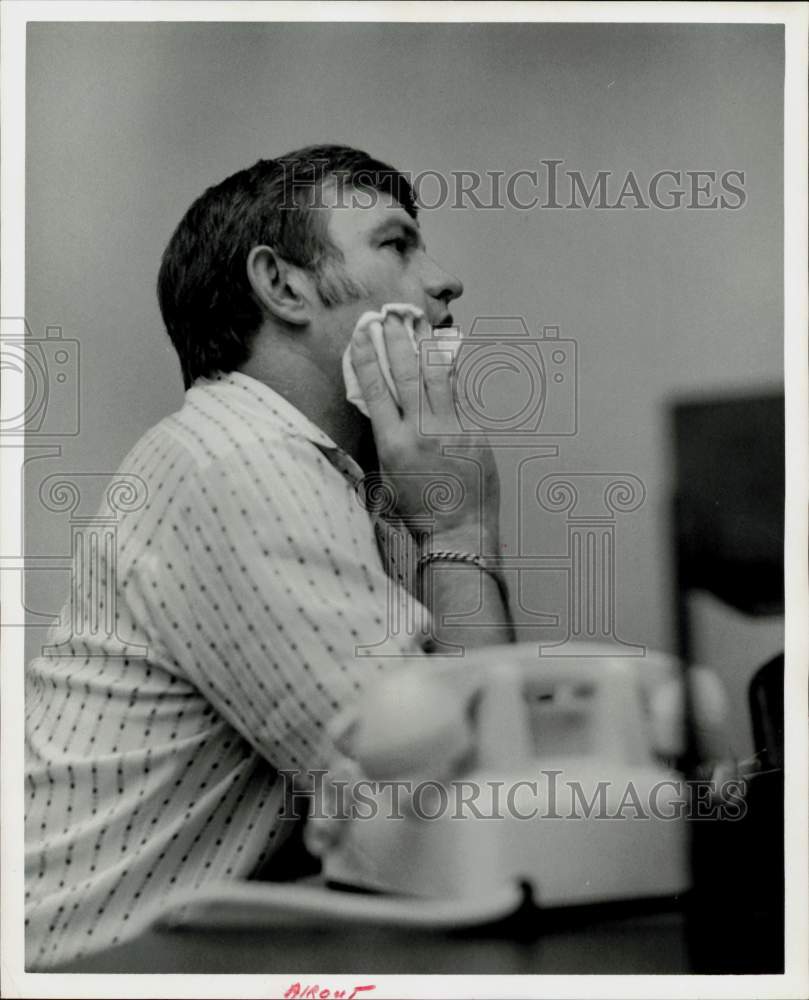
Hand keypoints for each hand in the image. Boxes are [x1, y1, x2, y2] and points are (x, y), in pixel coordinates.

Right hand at [349, 307, 499, 546]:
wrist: (459, 533)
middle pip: (406, 374)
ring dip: (425, 345)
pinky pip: (459, 396)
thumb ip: (384, 442)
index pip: (375, 390)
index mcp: (393, 444)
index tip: (362, 334)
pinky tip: (444, 354)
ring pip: (436, 376)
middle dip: (396, 340)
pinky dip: (449, 374)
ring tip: (417, 322)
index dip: (367, 358)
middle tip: (389, 315)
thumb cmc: (419, 513)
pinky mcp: (474, 431)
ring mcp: (451, 428)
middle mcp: (421, 431)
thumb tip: (381, 411)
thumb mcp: (387, 479)